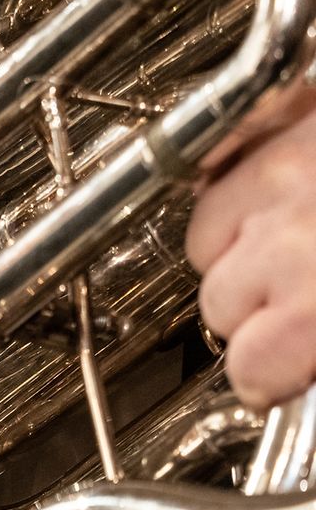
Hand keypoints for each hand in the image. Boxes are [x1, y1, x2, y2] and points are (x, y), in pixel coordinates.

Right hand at [186, 98, 315, 408]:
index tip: (278, 381)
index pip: (252, 369)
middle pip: (219, 307)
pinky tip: (279, 205)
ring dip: (236, 256)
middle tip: (296, 310)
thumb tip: (298, 372)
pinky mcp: (269, 128)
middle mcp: (288, 233)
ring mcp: (274, 174)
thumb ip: (313, 336)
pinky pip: (213, 186)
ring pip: (203, 245)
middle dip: (253, 315)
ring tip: (288, 253)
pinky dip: (235, 201)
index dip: (266, 380)